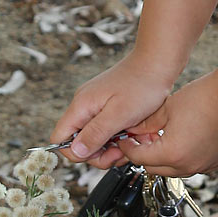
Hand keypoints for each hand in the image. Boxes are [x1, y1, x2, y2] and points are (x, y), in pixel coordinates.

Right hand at [50, 51, 174, 167]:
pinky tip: (132, 135)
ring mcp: (95, 105)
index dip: (77, 153)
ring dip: (110, 146)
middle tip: (119, 152)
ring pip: (93, 137)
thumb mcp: (119, 114)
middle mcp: (84, 106)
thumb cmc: (141, 85)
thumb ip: (96, 133)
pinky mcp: (108, 106)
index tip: (102, 153)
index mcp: (81, 106)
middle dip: (98, 153)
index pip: (60, 139)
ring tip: (130, 143)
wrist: (157, 63)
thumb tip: (76, 152)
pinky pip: (105, 129)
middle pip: (78, 142)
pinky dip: (117, 136)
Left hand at [114, 73, 217, 177]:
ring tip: (161, 138)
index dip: (128, 148)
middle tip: (140, 140)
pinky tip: (182, 139)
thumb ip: (146, 123)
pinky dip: (182, 158)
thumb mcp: (167, 108)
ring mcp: (204, 166)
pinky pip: (192, 166)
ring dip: (163, 159)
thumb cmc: (204, 98)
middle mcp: (188, 166)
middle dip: (144, 155)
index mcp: (171, 154)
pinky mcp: (216, 161)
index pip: (139, 159)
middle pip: (154, 169)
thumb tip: (132, 130)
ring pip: (174, 170)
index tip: (125, 140)